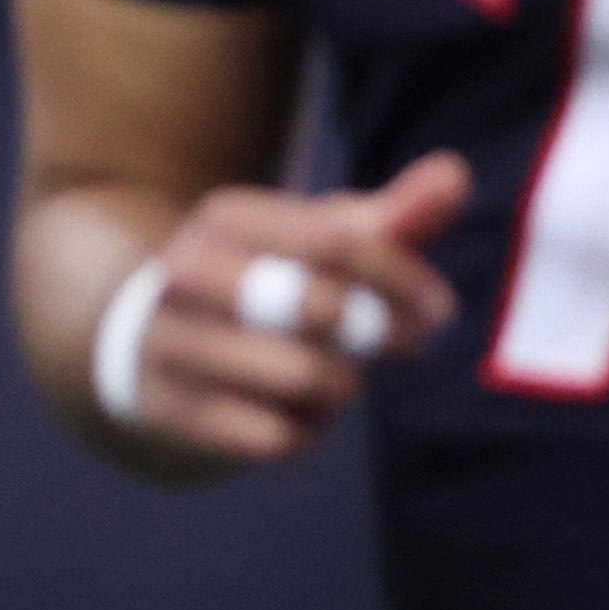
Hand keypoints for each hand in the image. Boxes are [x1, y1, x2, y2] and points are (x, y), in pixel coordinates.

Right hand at [102, 152, 471, 464]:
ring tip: (341, 380)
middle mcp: (187, 271)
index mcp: (228, 216)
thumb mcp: (320, 241)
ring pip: (303, 378)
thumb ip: (392, 213)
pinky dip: (305, 434)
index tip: (436, 310)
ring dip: (343, 387)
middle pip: (321, 308)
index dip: (405, 281)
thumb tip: (455, 174)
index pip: (340, 242)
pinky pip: (273, 436)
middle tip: (405, 347)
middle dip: (386, 335)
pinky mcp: (169, 409)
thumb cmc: (268, 284)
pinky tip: (300, 417)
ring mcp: (171, 341)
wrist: (153, 346)